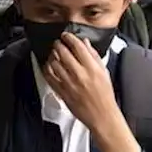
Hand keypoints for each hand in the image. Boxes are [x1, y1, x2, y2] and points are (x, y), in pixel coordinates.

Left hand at [45, 34, 143, 151]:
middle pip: (63, 52)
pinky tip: (48, 66)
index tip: (66, 35)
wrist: (102, 115)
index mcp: (92, 68)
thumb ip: (94, 56)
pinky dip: (46, 69)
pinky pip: (49, 77)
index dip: (70, 38)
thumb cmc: (105, 95)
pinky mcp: (62, 92)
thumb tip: (85, 43)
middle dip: (58, 44)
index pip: (78, 46)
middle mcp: (80, 74)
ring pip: (54, 63)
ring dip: (52, 56)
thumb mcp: (104, 72)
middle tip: (58, 43)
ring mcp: (69, 83)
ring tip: (53, 54)